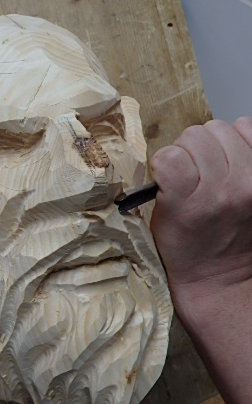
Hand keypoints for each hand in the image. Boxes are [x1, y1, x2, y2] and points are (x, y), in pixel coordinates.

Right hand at [150, 118, 251, 291]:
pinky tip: (232, 162)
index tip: (169, 179)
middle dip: (188, 151)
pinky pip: (248, 128)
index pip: (170, 154)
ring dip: (213, 144)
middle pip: (196, 135)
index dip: (165, 163)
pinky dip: (238, 139)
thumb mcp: (160, 220)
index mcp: (191, 204)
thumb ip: (165, 179)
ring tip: (214, 170)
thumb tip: (173, 149)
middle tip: (192, 176)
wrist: (221, 275)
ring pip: (222, 128)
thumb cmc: (188, 250)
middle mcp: (227, 191)